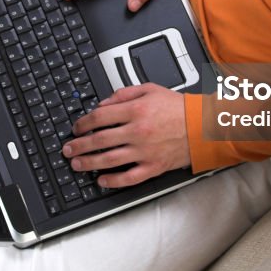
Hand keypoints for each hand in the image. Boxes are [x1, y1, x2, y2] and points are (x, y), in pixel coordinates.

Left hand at [62, 84, 189, 187]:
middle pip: (99, 139)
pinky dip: (113, 181)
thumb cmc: (179, 108)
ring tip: (77, 164)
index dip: (83, 123)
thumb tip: (103, 103)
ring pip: (109, 160)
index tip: (76, 128)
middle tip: (68, 149)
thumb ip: (123, 94)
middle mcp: (138, 131)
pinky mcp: (153, 166)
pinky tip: (101, 180)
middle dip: (79, 145)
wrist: (203, 126)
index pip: (100, 117)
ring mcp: (145, 151)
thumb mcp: (150, 89)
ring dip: (89, 163)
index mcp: (136, 110)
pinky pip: (129, 177)